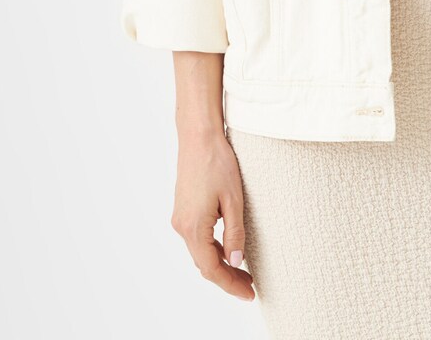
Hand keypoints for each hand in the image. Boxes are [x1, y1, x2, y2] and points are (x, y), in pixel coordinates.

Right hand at [171, 127, 255, 300]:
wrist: (198, 137)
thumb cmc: (218, 163)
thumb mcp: (234, 200)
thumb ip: (235, 233)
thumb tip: (236, 262)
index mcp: (194, 228)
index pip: (211, 269)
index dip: (230, 284)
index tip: (249, 294)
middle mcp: (182, 227)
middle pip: (204, 264)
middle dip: (227, 278)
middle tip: (250, 286)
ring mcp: (180, 218)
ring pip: (200, 252)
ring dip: (219, 264)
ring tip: (243, 272)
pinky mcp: (183, 210)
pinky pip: (197, 239)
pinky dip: (212, 250)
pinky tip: (227, 249)